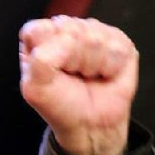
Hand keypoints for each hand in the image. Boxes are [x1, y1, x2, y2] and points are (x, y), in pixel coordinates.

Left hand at [18, 16, 138, 154]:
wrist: (90, 124)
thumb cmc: (62, 106)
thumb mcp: (35, 89)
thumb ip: (39, 60)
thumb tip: (69, 40)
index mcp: (40, 39)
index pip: (39, 30)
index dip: (47, 53)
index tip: (52, 74)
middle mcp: (67, 30)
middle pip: (70, 29)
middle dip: (71, 61)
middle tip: (72, 77)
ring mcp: (95, 31)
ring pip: (95, 38)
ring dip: (91, 66)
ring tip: (88, 77)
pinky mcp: (119, 40)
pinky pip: (116, 47)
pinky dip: (110, 68)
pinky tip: (104, 75)